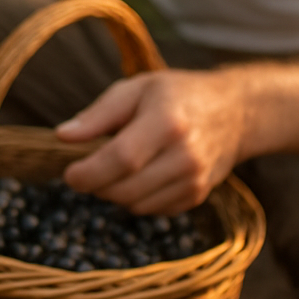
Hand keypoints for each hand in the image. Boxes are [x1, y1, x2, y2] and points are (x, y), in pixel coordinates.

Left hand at [54, 69, 248, 214]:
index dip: (89, 172)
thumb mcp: (136, 89)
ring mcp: (195, 180)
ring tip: (116, 166)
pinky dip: (136, 198)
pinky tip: (141, 174)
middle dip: (96, 184)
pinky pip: (152, 210)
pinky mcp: (197, 196)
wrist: (234, 112)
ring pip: (136, 205)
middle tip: (87, 167)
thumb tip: (63, 136)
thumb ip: (98, 114)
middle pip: (126, 188)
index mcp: (167, 122)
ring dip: (114, 192)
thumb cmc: (176, 95)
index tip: (69, 174)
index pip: (122, 158)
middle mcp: (185, 155)